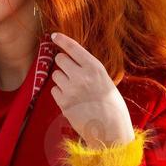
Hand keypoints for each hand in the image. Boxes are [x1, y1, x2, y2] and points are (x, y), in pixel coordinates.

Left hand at [47, 32, 136, 146]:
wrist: (110, 130)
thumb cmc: (111, 104)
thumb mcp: (105, 80)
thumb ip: (89, 69)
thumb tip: (71, 59)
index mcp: (94, 67)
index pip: (73, 48)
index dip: (62, 40)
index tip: (54, 36)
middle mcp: (81, 76)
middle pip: (60, 59)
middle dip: (63, 63)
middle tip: (72, 72)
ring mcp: (70, 89)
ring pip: (56, 74)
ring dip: (62, 79)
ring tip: (75, 89)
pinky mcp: (63, 102)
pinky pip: (54, 90)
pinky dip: (60, 93)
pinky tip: (72, 99)